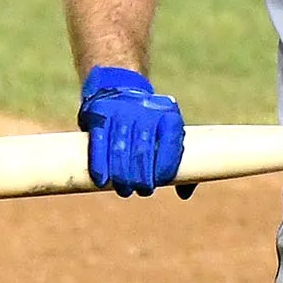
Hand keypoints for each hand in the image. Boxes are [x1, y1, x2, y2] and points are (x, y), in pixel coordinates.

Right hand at [76, 66, 190, 197]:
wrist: (119, 88)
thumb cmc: (149, 122)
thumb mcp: (167, 131)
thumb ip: (176, 160)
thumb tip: (184, 194)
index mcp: (168, 114)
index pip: (170, 144)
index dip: (164, 167)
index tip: (158, 182)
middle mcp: (145, 110)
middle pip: (143, 151)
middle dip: (142, 177)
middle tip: (141, 190)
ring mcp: (120, 110)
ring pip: (120, 149)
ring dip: (121, 176)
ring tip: (124, 190)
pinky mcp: (99, 114)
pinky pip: (98, 143)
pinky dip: (100, 165)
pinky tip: (102, 181)